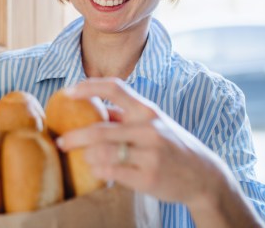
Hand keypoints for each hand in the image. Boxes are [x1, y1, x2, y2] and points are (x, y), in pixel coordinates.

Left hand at [56, 78, 263, 226]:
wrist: (204, 176)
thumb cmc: (171, 146)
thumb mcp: (152, 124)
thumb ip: (124, 115)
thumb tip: (92, 104)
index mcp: (147, 110)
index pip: (115, 87)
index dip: (88, 86)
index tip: (67, 92)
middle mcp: (149, 129)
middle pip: (100, 129)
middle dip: (74, 137)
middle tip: (60, 142)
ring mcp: (149, 154)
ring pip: (103, 153)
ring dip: (86, 157)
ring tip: (82, 159)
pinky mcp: (148, 177)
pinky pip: (111, 173)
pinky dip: (98, 171)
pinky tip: (97, 171)